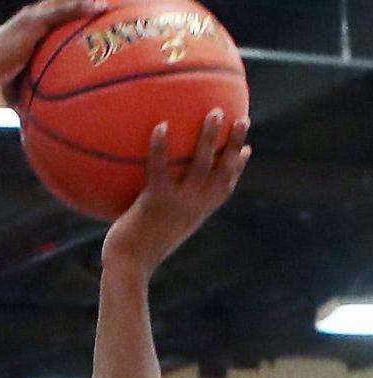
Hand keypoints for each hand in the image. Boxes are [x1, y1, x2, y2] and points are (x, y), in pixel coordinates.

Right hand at [0, 0, 130, 100]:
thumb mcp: (30, 87)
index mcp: (37, 25)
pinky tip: (100, 5)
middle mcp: (37, 14)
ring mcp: (34, 17)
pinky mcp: (31, 24)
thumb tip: (63, 116)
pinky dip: (80, 7)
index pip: (67, 4)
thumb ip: (48, 92)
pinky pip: (61, 12)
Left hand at [102, 111, 249, 277]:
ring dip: (209, 137)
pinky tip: (162, 126)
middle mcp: (195, 206)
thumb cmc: (138, 250)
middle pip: (223, 171)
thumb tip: (154, 198)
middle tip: (242, 119)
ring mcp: (177, 203)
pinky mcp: (155, 200)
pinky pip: (160, 168)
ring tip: (214, 111)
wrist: (129, 266)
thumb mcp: (159, 230)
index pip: (225, 188)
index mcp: (198, 213)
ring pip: (200, 164)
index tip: (248, 148)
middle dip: (235, 144)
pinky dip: (161, 147)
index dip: (238, 168)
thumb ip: (166, 212)